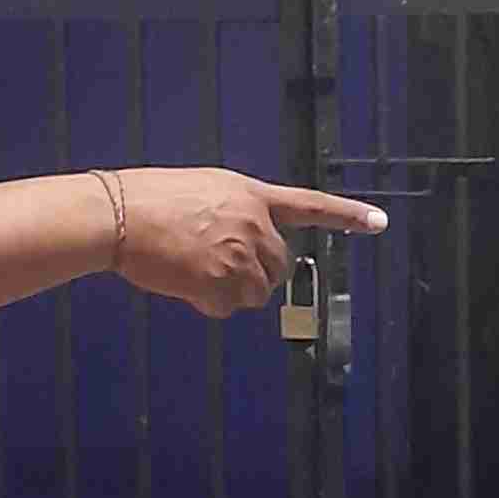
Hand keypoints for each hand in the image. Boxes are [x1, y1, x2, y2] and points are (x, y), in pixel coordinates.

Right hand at [115, 171, 387, 320]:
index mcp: (251, 195)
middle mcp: (255, 224)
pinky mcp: (222, 282)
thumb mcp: (202, 190)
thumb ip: (233, 213)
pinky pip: (227, 308)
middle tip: (214, 265)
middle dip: (255, 273)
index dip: (346, 214)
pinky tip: (183, 282)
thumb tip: (241, 246)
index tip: (378, 221)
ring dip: (230, 291)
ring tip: (192, 270)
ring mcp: (240, 254)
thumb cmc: (149, 200)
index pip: (309, 205)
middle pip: (279, 265)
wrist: (120, 214)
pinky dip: (207, 304)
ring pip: (256, 292)